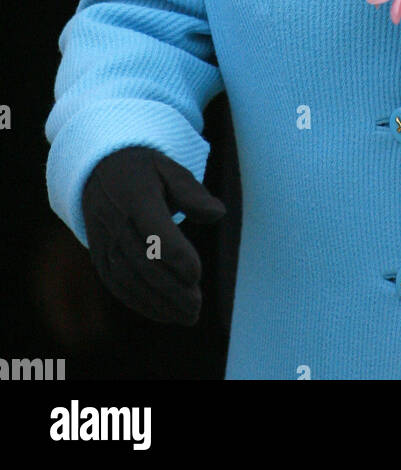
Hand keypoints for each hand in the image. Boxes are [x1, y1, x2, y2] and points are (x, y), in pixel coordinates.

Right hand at [82, 145, 225, 324]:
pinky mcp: (100, 258)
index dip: (176, 257)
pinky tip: (164, 313)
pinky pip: (118, 286)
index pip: (155, 233)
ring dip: (158, 302)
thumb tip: (218, 213)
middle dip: (171, 290)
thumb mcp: (169, 169)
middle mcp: (116, 223)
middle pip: (143, 263)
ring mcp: (105, 243)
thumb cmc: (144, 172)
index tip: (196, 274)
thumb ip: (192, 193)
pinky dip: (140, 303)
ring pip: (130, 280)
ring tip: (187, 316)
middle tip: (196, 307)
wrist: (98, 173)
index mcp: (136, 197)